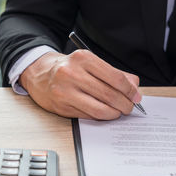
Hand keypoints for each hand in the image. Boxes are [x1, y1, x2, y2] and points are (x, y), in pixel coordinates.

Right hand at [20, 50, 140, 119]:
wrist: (40, 74)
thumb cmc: (69, 68)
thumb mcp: (91, 64)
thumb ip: (115, 74)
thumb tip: (134, 88)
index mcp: (83, 58)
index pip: (115, 77)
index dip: (130, 90)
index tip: (136, 96)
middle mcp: (72, 73)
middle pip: (109, 94)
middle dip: (125, 104)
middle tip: (130, 107)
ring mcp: (65, 91)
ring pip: (99, 109)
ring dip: (114, 113)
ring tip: (119, 112)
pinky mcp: (61, 106)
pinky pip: (88, 116)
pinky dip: (101, 116)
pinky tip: (104, 112)